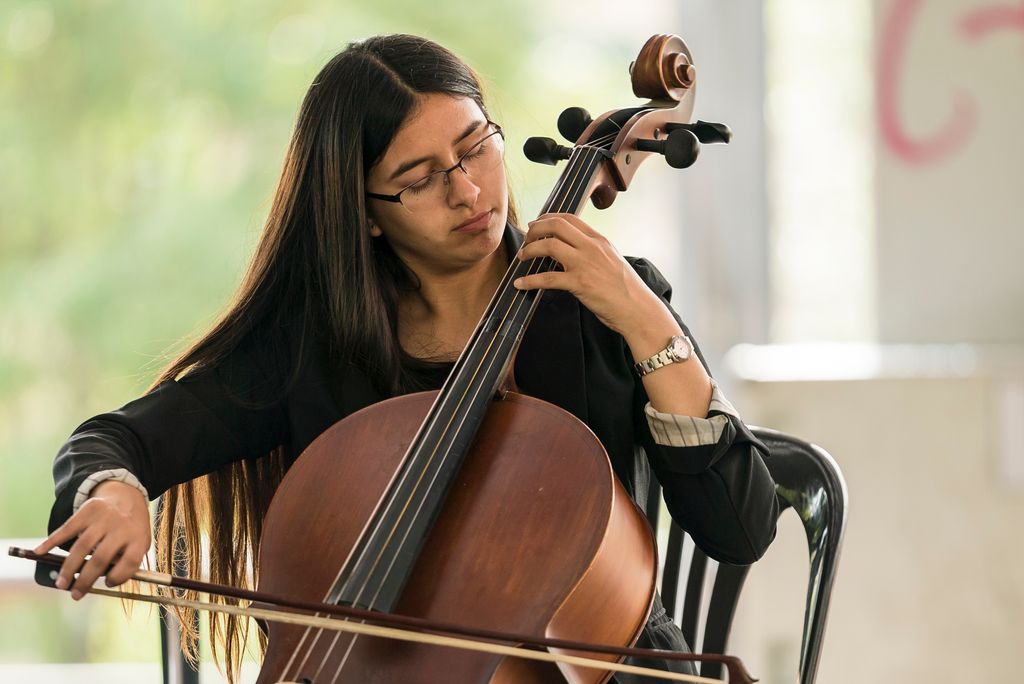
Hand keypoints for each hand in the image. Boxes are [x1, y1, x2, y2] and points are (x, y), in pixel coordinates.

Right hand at [33, 480, 150, 599]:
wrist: (126, 497)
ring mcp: (104, 518)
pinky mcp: (88, 510)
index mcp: (139, 538)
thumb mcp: (139, 542)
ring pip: (82, 546)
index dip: (119, 577)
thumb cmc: (131, 528)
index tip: (108, 584)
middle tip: (75, 595)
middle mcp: (122, 527)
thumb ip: (127, 561)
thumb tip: (105, 582)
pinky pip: (67, 528)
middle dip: (85, 580)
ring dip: (68, 568)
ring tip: (61, 583)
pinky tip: (40, 551)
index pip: (130, 562)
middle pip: (101, 558)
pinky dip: (52, 541)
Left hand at [513, 214, 671, 335]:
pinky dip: (530, 280)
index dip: (547, 219)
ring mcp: (585, 264)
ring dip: (530, 250)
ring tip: (522, 258)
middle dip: (535, 230)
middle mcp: (591, 247)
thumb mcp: (612, 260)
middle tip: (526, 240)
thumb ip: (593, 252)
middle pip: (556, 226)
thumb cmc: (627, 289)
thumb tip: (571, 250)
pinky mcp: (580, 284)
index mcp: (600, 240)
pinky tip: (520, 284)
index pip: (569, 219)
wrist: (638, 309)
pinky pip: (547, 278)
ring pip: (549, 245)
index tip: (536, 225)